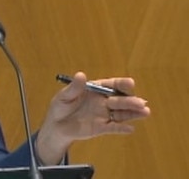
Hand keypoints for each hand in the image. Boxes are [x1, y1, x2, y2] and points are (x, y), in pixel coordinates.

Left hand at [35, 71, 150, 164]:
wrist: (57, 126)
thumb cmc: (61, 106)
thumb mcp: (64, 96)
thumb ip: (73, 88)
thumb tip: (80, 74)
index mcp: (95, 89)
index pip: (111, 85)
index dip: (121, 84)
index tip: (130, 83)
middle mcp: (103, 101)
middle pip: (119, 100)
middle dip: (130, 101)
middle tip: (141, 103)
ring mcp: (104, 115)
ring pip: (121, 113)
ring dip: (133, 113)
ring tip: (145, 112)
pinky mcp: (101, 128)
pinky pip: (113, 127)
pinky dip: (121, 128)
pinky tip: (130, 129)